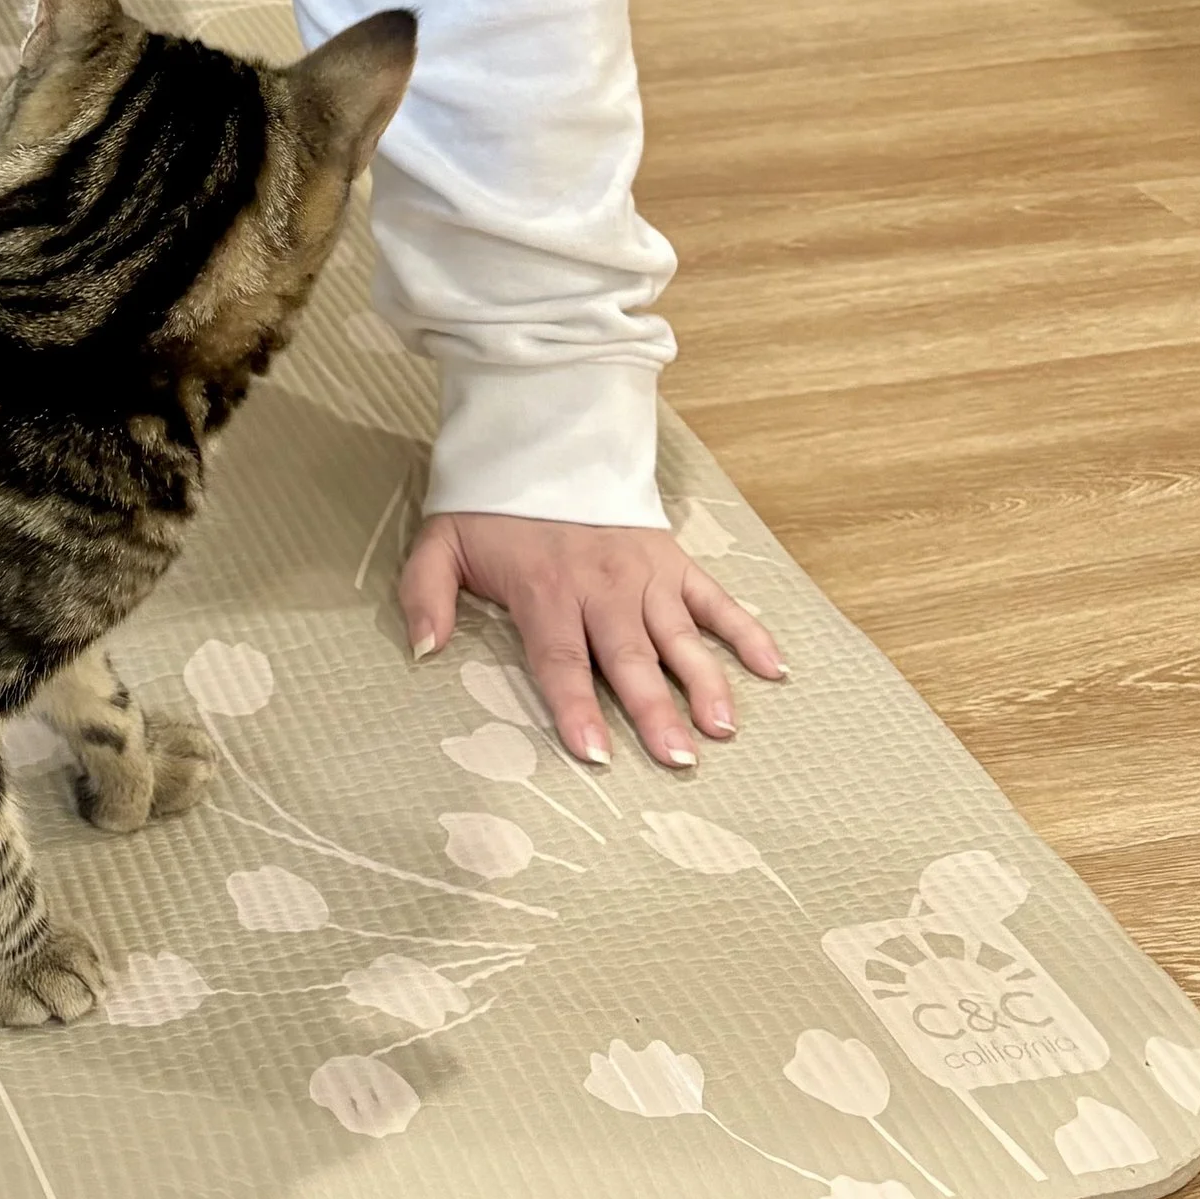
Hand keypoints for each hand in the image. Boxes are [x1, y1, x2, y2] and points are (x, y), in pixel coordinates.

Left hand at [399, 511, 783, 769]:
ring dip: (705, 682)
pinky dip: (748, 630)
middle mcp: (602, 587)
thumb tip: (423, 651)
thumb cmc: (490, 507)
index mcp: (546, 589)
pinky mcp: (673, 561)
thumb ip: (426, 595)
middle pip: (630, 659)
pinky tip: (775, 668)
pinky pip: (716, 599)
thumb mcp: (440, 544)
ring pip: (680, 637)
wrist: (542, 439)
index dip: (577, 707)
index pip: (561, 659)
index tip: (595, 753)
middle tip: (677, 759)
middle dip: (654, 712)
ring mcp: (644, 575)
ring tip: (723, 728)